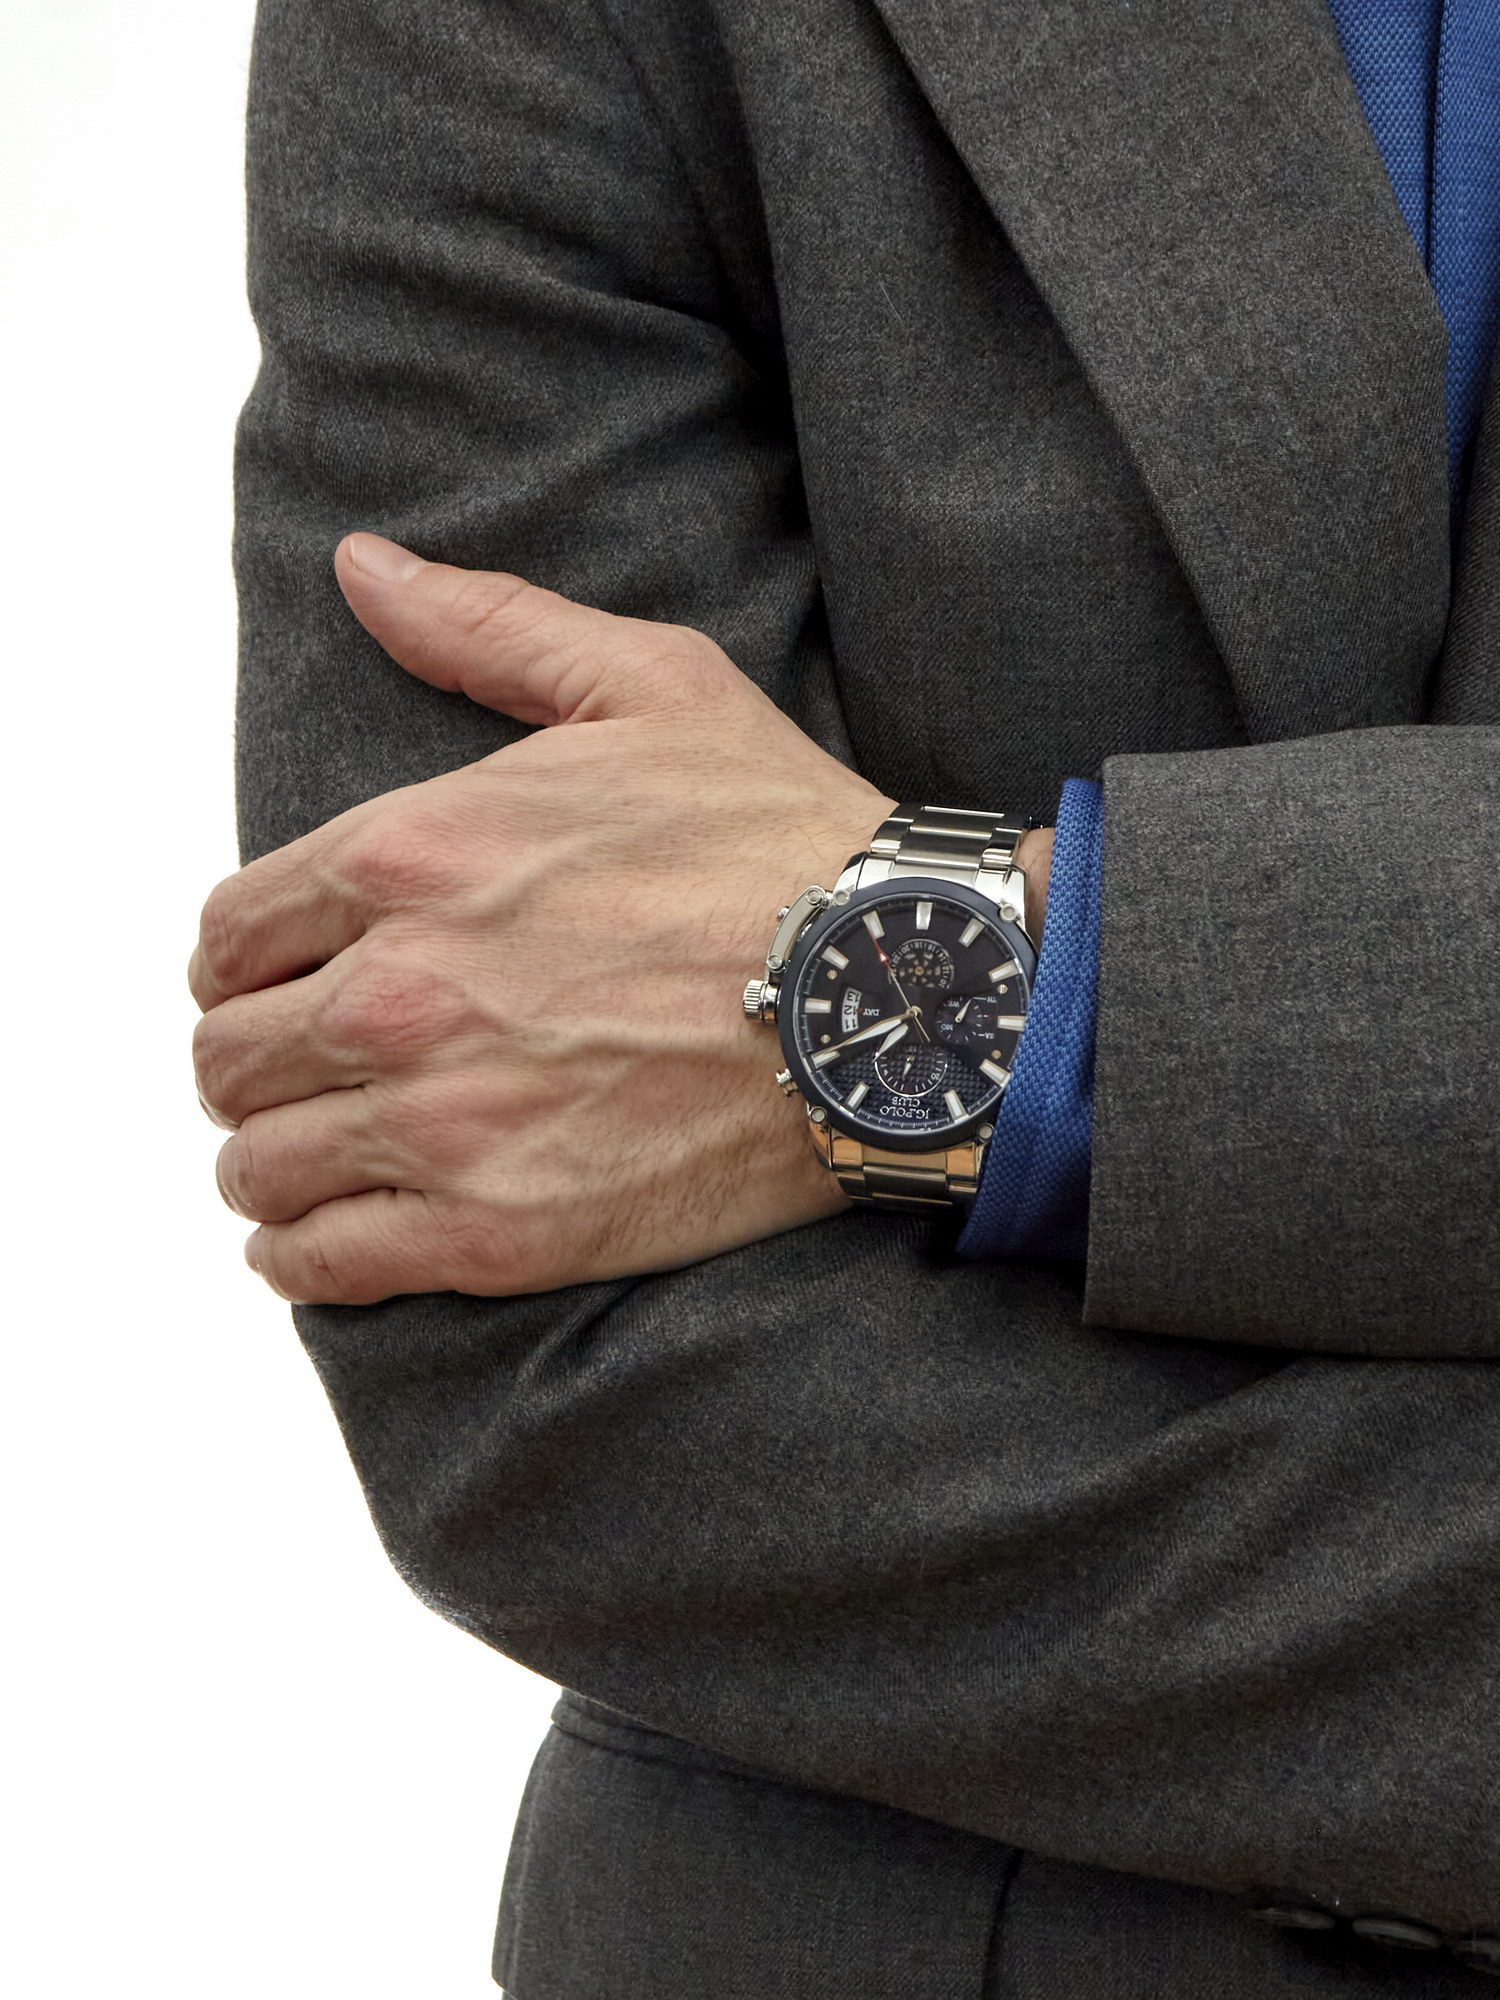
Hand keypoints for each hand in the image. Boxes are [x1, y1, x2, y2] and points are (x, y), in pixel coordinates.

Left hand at [191, 534, 897, 1302]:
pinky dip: (301, 1257)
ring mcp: (446, 1120)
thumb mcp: (649, 686)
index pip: (231, 932)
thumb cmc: (786, 841)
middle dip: (252, 1060)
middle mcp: (402, 990)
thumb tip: (363, 566)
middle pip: (229, 1055)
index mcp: (413, 852)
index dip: (241, 962)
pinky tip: (321, 1239)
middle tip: (302, 1073)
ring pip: (258, 1165)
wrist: (903, 994)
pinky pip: (323, 1264)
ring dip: (268, 1162)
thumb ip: (486, 627)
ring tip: (310, 1159)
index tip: (275, 983)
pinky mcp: (498, 1232)